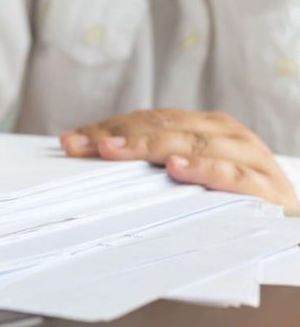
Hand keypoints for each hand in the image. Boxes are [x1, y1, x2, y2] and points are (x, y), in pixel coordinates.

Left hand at [60, 109, 298, 207]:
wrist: (292, 227)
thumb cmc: (232, 200)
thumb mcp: (189, 176)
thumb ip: (152, 165)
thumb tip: (93, 157)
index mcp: (203, 127)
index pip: (147, 120)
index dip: (108, 128)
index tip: (71, 141)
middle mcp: (224, 135)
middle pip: (163, 127)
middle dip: (117, 136)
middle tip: (81, 146)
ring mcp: (246, 158)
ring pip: (192, 144)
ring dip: (150, 145)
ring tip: (114, 150)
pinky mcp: (265, 188)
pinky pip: (230, 176)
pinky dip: (203, 170)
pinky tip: (176, 170)